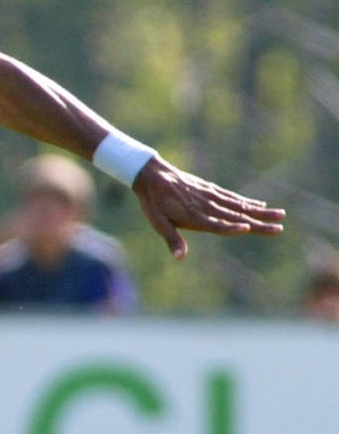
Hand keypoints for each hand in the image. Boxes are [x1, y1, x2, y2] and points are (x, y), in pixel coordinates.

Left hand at [133, 159, 285, 258]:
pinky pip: (232, 197)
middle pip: (236, 216)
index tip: (249, 228)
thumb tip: (180, 258)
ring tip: (280, 214)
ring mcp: (211, 196)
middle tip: (280, 228)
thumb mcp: (159, 223)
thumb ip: (172, 240)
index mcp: (195, 217)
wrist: (153, 175)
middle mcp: (207, 206)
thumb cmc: (154, 204)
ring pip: (239, 205)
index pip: (218, 225)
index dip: (232, 228)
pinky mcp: (211, 189)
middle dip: (258, 223)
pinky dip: (247, 201)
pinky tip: (260, 204)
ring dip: (260, 211)